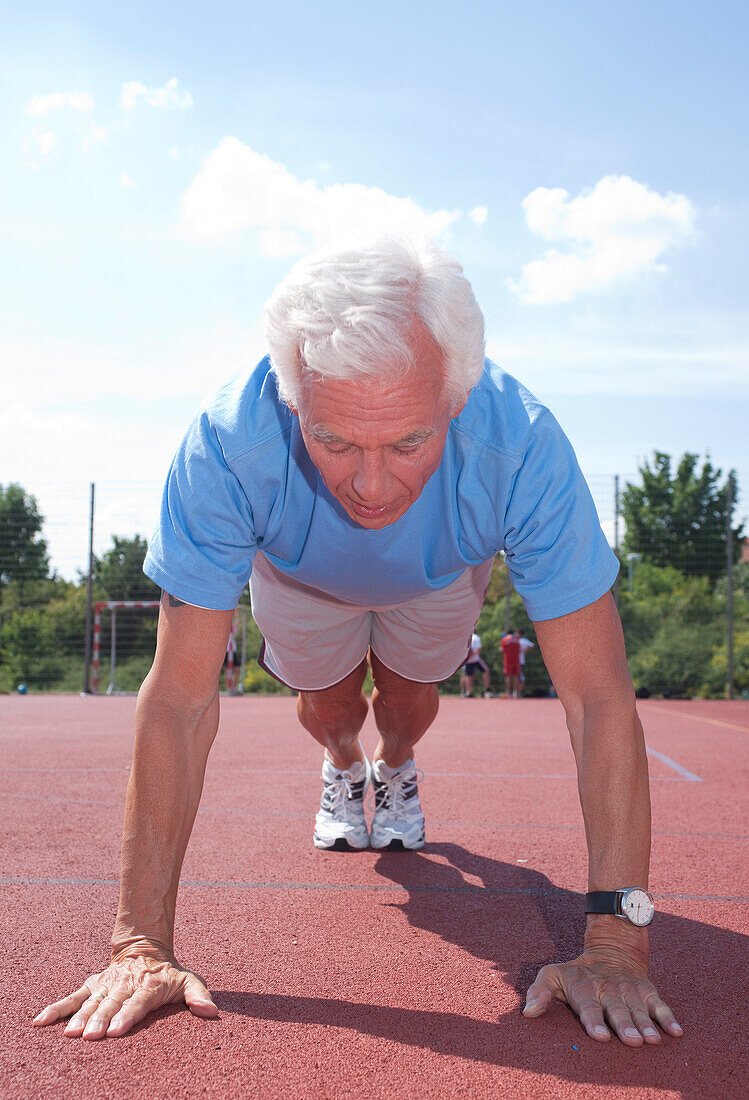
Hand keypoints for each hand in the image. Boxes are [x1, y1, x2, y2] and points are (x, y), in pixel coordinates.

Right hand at [32, 946, 217, 1039]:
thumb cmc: (168, 972)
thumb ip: (199, 995)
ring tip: (71, 1033)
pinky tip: (39, 1021)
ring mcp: (106, 985)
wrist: (144, 947)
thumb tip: (212, 1011)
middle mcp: (125, 985)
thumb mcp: (188, 980)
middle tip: (91, 1036)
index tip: (118, 1029)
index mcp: (148, 986)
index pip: (138, 1002)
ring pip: (92, 1001)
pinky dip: (56, 1008)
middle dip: (101, 1019)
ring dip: (81, 1017)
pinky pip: (72, 998)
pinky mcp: (92, 985)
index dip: (128, 1015)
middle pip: (112, 1003)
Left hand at [522, 919, 682, 1045]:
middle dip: (625, 1026)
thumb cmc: (578, 973)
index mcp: (586, 990)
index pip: (589, 1007)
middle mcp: (610, 991)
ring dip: (647, 1025)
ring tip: (652, 1040)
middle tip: (632, 1041)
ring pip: (639, 1010)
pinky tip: (676, 1032)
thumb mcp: (553, 974)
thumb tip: (527, 1012)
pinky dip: (669, 1018)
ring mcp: (630, 991)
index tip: (599, 1035)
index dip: (593, 1021)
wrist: (612, 947)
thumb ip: (539, 991)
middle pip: (617, 1010)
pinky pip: (660, 1005)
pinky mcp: (648, 992)